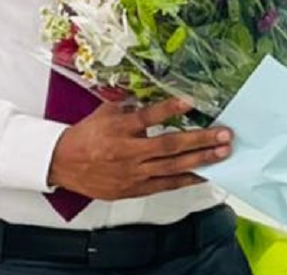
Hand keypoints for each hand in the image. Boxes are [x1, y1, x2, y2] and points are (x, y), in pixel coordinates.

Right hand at [48, 98, 230, 199]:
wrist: (62, 164)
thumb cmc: (86, 135)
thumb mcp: (105, 113)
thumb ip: (131, 107)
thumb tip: (156, 96)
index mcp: (119, 129)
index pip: (148, 117)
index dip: (170, 109)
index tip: (191, 102)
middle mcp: (128, 152)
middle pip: (169, 146)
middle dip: (200, 139)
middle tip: (224, 134)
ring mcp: (132, 174)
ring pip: (172, 167)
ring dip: (200, 160)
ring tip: (222, 153)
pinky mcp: (133, 189)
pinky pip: (165, 185)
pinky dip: (186, 180)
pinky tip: (204, 174)